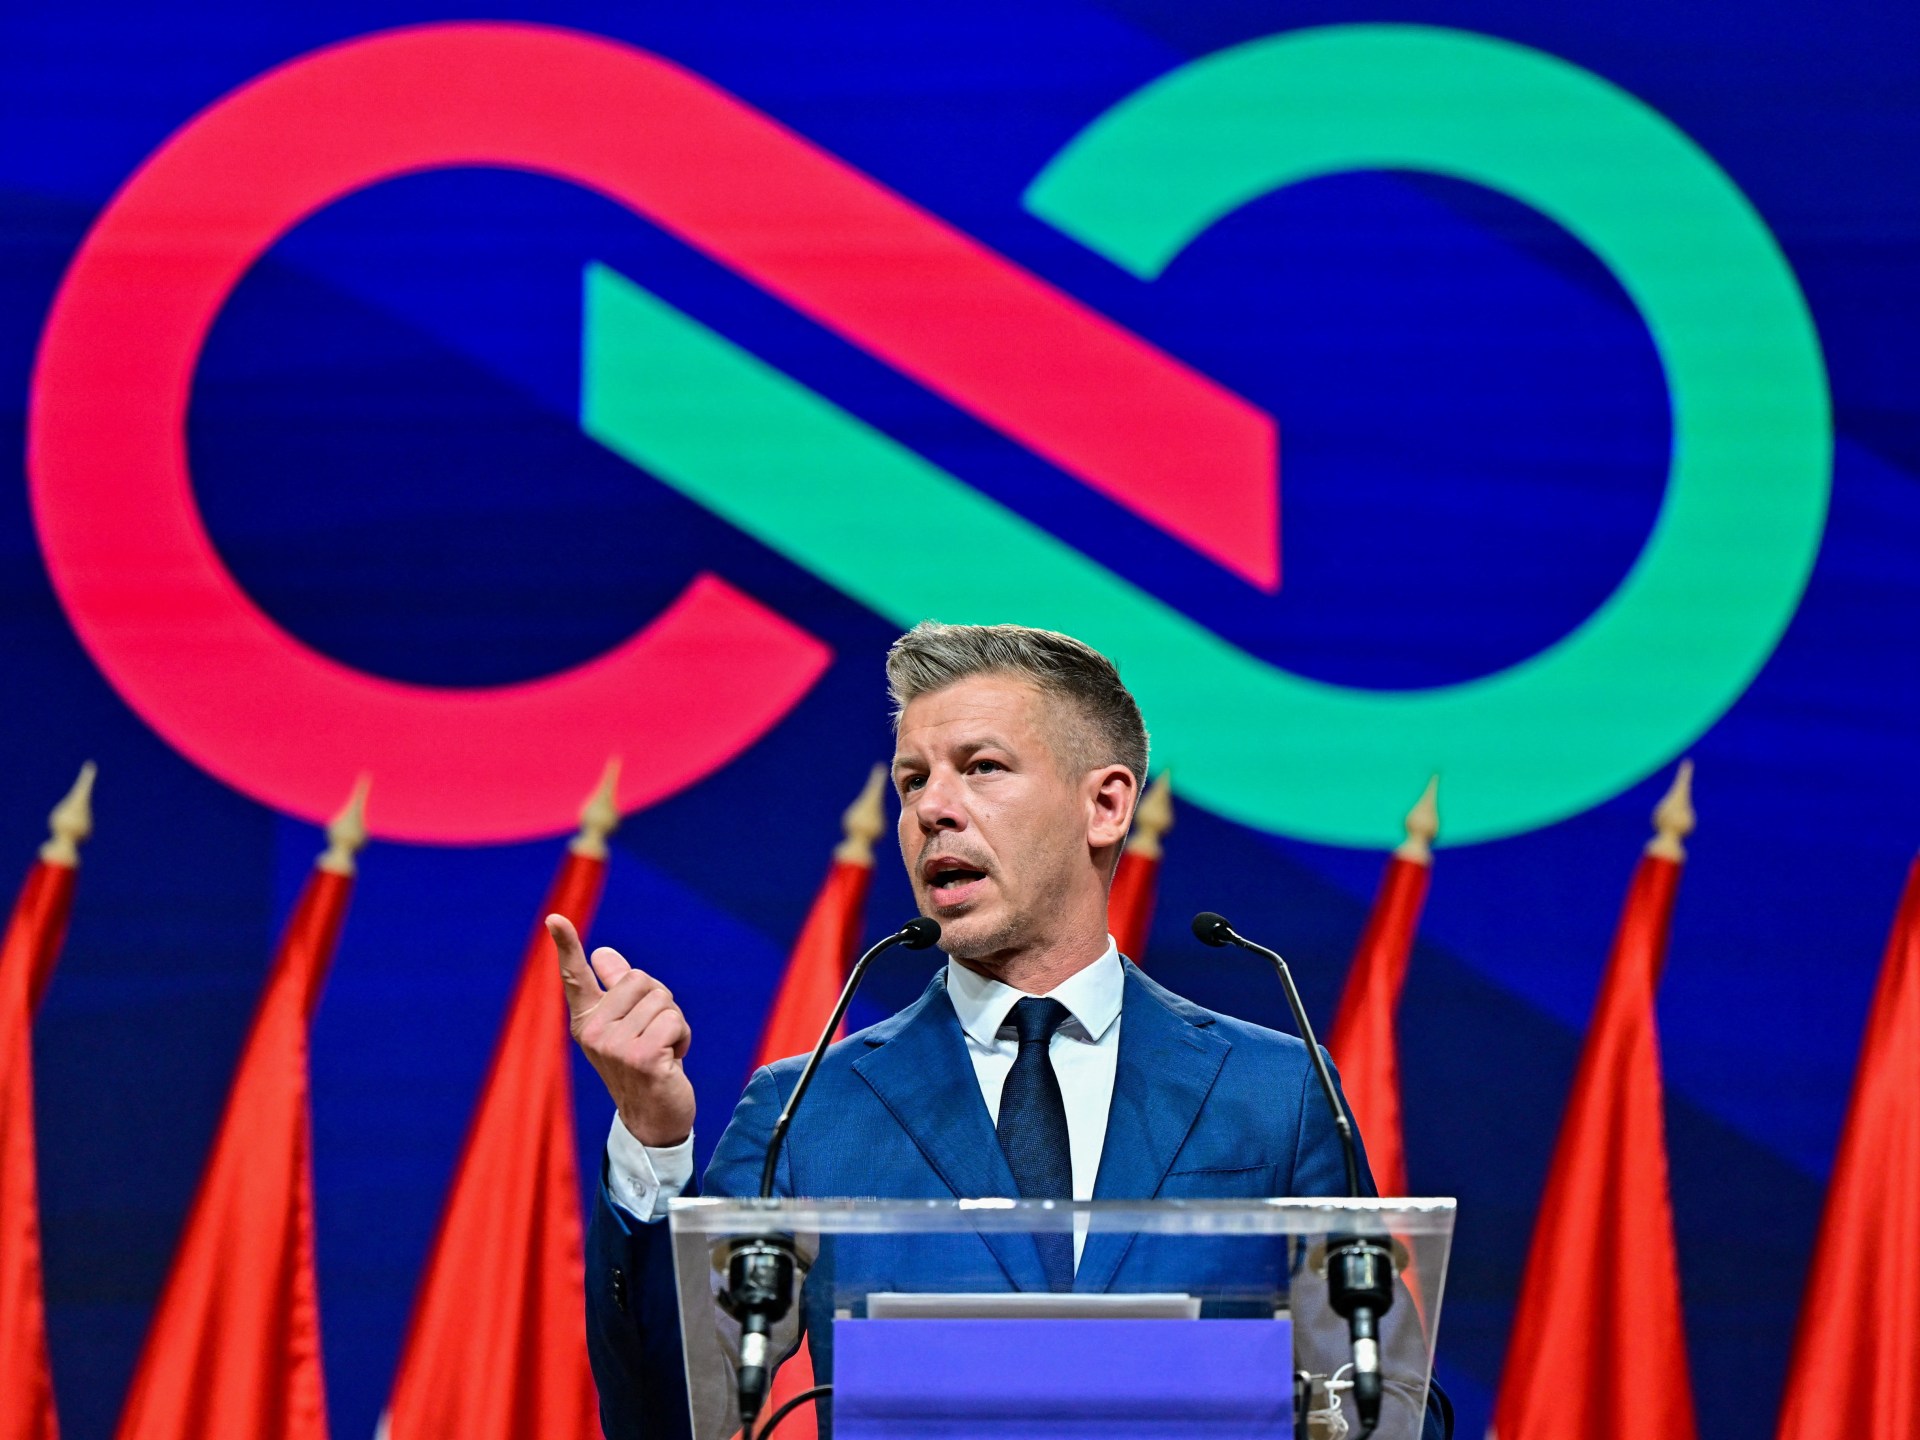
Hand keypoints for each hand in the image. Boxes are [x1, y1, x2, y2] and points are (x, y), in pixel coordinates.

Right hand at [550, 914, 695, 1147]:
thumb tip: (602, 952)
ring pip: (662, 1000)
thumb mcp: (626, 1025)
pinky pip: (674, 1021)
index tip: (554, 917)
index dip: (565, 945)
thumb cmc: (643, 1064)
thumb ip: (615, 989)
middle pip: (641, 979)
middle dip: (660, 1002)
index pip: (575, 977)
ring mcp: (614, 1047)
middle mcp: (592, 1032)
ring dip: (674, 1022)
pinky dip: (683, 1037)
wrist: (653, 1118)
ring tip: (662, 1050)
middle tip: (654, 1035)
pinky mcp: (641, 1058)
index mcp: (586, 1020)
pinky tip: (671, 1061)